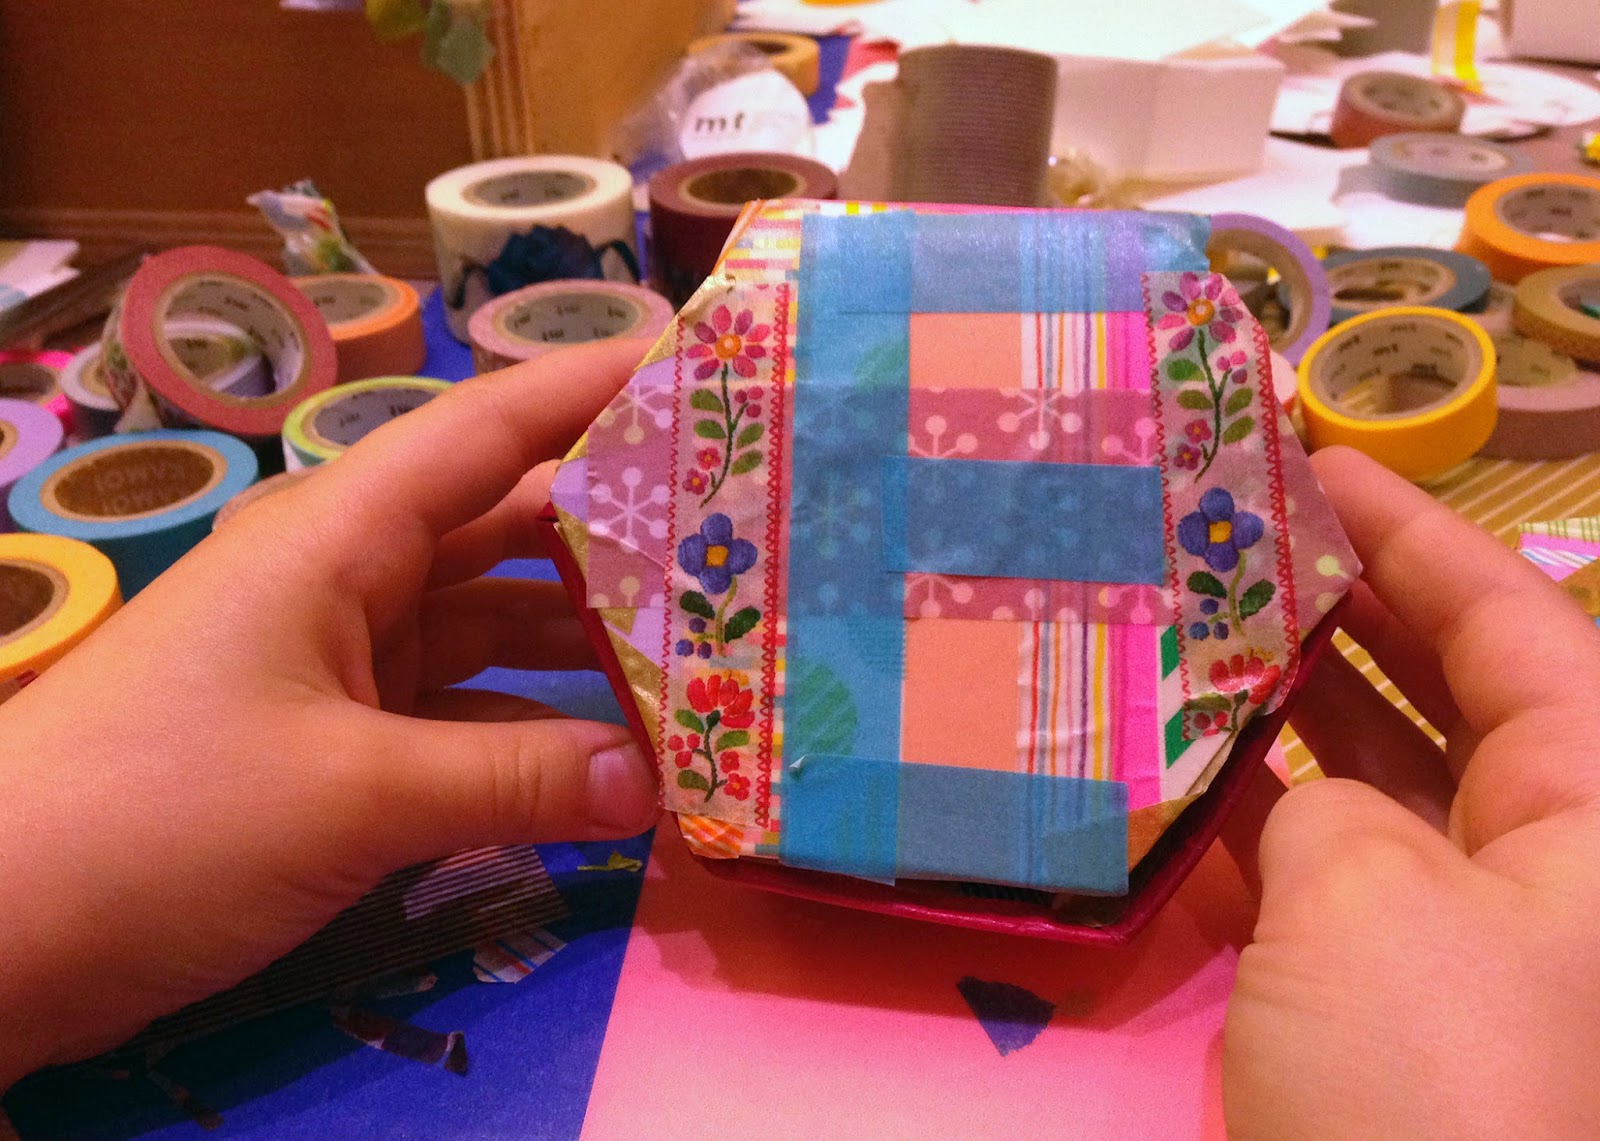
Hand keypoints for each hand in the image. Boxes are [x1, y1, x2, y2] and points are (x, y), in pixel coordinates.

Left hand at [0, 339, 660, 1087]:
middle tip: (744, 534)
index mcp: (339, 536)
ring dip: (584, 643)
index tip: (702, 365)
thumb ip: (514, 782)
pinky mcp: (334, 741)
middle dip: (619, 528)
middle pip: (507, 526)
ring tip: (707, 648)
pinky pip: (460, 713)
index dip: (591, 387)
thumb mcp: (349, 795)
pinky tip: (611, 757)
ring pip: (491, 626)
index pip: (487, 431)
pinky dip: (531, 730)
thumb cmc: (161, 817)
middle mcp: (347, 578)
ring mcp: (339, 662)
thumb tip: (655, 785)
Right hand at [1223, 447, 1599, 1137]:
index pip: (1518, 627)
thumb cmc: (1437, 1088)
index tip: (1317, 460)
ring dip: (1275, 716)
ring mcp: (1453, 946)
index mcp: (1597, 820)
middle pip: (1446, 697)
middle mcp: (1541, 870)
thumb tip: (1300, 814)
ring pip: (1369, 790)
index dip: (1417, 534)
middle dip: (1340, 610)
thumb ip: (1326, 810)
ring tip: (1173, 632)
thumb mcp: (1373, 902)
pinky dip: (1244, 827)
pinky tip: (1163, 773)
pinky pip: (1313, 885)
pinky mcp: (1374, 1014)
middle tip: (1224, 536)